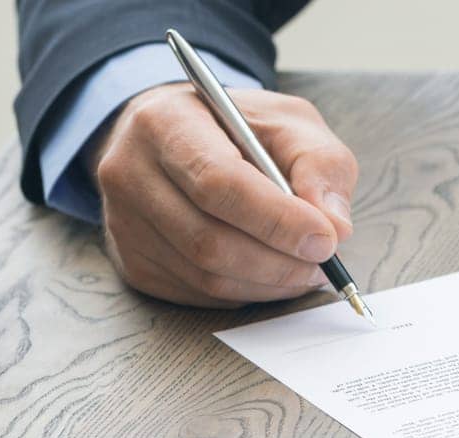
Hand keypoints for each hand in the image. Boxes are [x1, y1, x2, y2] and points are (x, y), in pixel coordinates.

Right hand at [90, 83, 358, 307]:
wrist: (179, 140)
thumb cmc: (239, 130)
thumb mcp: (290, 123)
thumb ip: (320, 165)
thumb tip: (335, 227)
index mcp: (164, 122)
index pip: (217, 182)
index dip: (276, 219)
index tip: (325, 239)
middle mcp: (129, 172)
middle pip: (208, 240)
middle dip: (279, 261)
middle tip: (323, 263)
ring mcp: (124, 223)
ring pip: (205, 276)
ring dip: (269, 283)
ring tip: (305, 268)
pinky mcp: (134, 263)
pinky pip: (198, 294)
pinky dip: (247, 292)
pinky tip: (270, 274)